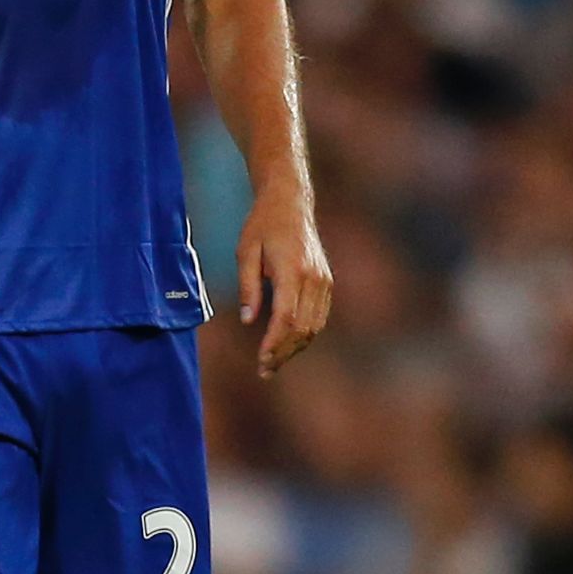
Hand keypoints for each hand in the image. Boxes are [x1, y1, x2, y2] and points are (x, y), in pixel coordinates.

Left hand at [236, 193, 332, 378]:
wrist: (290, 203)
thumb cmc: (262, 226)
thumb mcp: (245, 252)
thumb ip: (249, 287)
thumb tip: (249, 321)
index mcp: (293, 270)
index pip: (287, 318)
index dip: (274, 344)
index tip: (261, 361)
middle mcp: (314, 278)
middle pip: (303, 328)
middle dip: (284, 353)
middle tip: (265, 370)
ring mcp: (324, 280)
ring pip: (315, 327)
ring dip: (295, 348)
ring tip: (274, 362)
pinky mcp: (327, 282)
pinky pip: (319, 317)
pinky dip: (305, 334)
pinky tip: (288, 343)